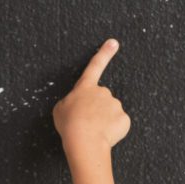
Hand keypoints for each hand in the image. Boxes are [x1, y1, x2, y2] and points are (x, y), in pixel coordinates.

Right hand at [54, 39, 132, 156]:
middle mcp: (102, 92)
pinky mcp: (124, 119)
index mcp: (85, 88)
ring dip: (103, 122)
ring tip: (93, 132)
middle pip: (101, 100)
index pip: (95, 66)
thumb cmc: (70, 125)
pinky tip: (103, 136)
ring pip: (111, 113)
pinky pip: (118, 125)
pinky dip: (113, 131)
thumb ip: (71, 102)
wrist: (84, 140)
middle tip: (86, 124)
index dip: (104, 53)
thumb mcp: (60, 109)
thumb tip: (79, 106)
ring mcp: (115, 105)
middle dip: (96, 111)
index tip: (113, 42)